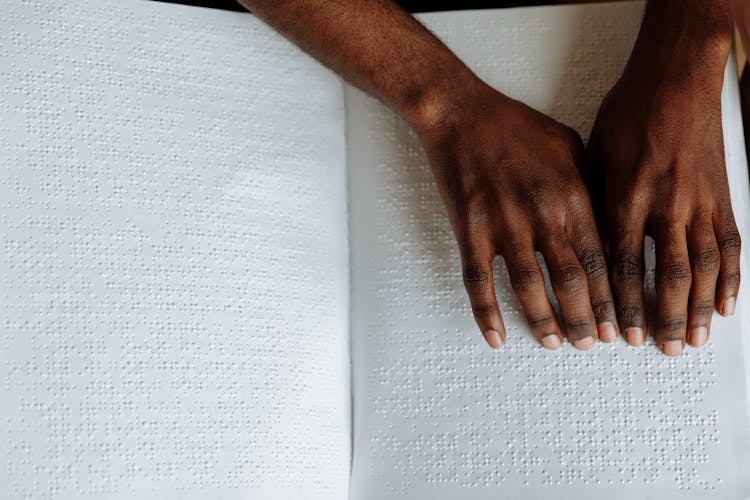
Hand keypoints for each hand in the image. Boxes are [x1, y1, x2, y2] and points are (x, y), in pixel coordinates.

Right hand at [413, 78, 616, 349]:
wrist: (463, 115)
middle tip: (589, 343)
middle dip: (582, 319)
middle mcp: (542, 215)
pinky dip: (486, 313)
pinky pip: (478, 282)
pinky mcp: (469, 231)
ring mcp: (503, 225)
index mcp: (573, 196)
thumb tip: (607, 227)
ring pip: (528, 288)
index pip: (599, 260)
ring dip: (542, 321)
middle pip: (569, 282)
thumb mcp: (570, 147)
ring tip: (551, 344)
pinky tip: (495, 337)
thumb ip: (591, 188)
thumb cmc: (517, 127)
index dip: (609, 299)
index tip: (617, 325)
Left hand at [587, 12, 739, 355]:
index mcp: (626, 196)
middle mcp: (666, 205)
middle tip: (659, 350)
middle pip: (666, 274)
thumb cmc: (629, 112)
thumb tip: (583, 245)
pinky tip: (728, 306)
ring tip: (692, 342)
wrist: (676, 78)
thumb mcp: (595, 154)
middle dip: (662, 317)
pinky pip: (731, 244)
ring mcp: (699, 202)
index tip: (618, 332)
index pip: (621, 264)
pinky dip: (731, 279)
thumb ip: (593, 203)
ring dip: (698, 308)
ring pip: (702, 267)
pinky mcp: (722, 196)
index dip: (621, 303)